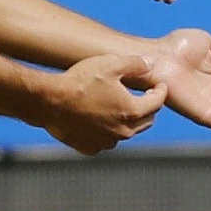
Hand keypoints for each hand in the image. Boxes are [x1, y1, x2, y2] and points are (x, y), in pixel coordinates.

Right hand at [42, 54, 167, 154]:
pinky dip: (106, 131)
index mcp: (132, 111)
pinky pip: (105, 140)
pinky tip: (99, 118)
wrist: (49, 101)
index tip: (159, 85)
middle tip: (145, 95)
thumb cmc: (79, 80)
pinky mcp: (90, 147)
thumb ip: (136, 64)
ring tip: (119, 106)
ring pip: (126, 132)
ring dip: (127, 120)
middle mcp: (123, 131)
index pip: (157, 102)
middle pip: (146, 121)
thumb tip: (152, 64)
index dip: (161, 91)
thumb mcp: (110, 63)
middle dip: (148, 107)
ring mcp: (106, 142)